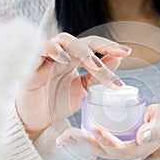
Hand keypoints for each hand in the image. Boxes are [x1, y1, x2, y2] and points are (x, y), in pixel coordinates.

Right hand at [16, 33, 130, 140]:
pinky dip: (53, 50)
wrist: (36, 119)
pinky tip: (65, 59)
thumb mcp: (83, 89)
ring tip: (94, 63)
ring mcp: (48, 57)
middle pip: (82, 42)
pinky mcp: (31, 63)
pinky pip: (41, 48)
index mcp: (74, 60)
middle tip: (117, 56)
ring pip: (64, 40)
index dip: (109, 47)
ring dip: (81, 49)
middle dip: (101, 48)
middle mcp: (62, 54)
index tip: (127, 51)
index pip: (93, 46)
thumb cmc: (58, 102)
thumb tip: (117, 59)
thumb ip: (97, 75)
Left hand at [56, 104, 159, 159]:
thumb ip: (156, 128)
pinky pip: (97, 145)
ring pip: (97, 150)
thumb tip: (141, 137)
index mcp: (138, 148)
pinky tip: (71, 137)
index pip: (119, 148)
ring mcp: (119, 149)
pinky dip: (83, 142)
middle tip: (69, 135)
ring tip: (64, 138)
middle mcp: (126, 152)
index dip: (107, 139)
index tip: (95, 128)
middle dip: (85, 143)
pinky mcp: (115, 143)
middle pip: (102, 151)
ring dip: (80, 144)